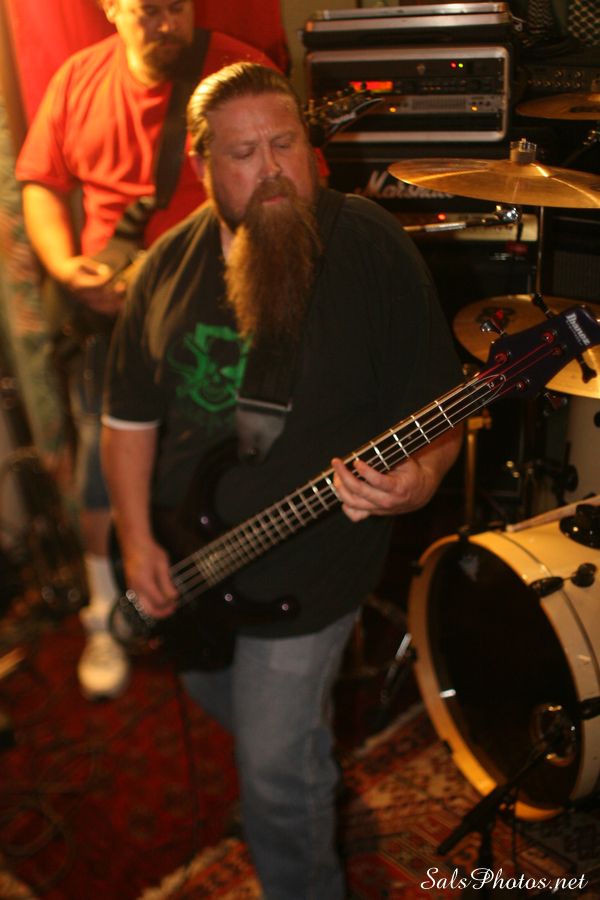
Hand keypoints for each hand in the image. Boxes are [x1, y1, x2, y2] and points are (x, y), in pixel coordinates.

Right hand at [55, 255, 126, 314]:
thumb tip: (107, 272)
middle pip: (101, 297)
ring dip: (115, 304)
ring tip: (125, 299)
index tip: (113, 274)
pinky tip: (121, 306)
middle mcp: (81, 295)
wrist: (63, 276)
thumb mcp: (82, 262)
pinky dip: (112, 309)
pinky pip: (101, 310)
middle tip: (124, 285)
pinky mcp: (89, 305)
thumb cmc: (75, 267)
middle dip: (114, 292)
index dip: (106, 280)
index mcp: (78, 283)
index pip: (96, 284)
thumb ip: (94, 267)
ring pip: (102, 306)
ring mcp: (85, 302)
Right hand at [121, 537, 178, 619]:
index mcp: (144, 583)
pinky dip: (150, 602)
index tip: (177, 599)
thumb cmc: (149, 550)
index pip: (159, 601)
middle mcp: (136, 588)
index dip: (170, 603)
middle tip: (173, 609)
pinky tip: (159, 596)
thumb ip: (167, 582)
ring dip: (156, 608)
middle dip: (162, 612)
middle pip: (149, 610)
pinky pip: (140, 600)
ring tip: (167, 604)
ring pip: (143, 607)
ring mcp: (132, 587)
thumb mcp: (162, 565)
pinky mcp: (131, 585)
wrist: (134, 542)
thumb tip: (174, 597)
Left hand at [332, 428, 462, 522]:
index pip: (378, 481)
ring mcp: (378, 509)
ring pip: (353, 502)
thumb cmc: (410, 472)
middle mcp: (387, 501)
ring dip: (340, 487)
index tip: (356, 461)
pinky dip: (346, 505)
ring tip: (336, 474)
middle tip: (336, 462)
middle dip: (344, 475)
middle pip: (360, 491)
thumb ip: (390, 459)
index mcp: (398, 488)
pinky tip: (343, 492)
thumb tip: (370, 453)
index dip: (365, 471)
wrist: (420, 492)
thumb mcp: (406, 462)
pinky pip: (355, 515)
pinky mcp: (373, 513)